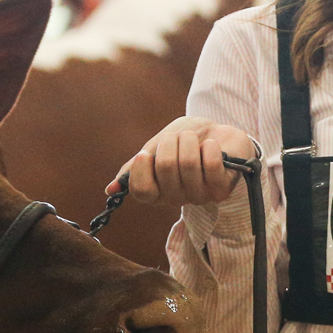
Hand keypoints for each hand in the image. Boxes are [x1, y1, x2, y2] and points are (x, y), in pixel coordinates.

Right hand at [112, 116, 253, 206]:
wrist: (218, 133)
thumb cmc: (185, 140)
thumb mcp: (156, 147)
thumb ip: (137, 166)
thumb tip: (111, 190)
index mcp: (157, 192)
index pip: (142, 191)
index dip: (142, 168)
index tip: (146, 153)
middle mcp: (177, 199)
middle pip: (165, 167)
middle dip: (170, 141)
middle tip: (178, 138)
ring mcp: (199, 196)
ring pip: (188, 163)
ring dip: (189, 140)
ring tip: (194, 139)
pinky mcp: (221, 189)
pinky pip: (211, 164)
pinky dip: (210, 147)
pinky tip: (212, 146)